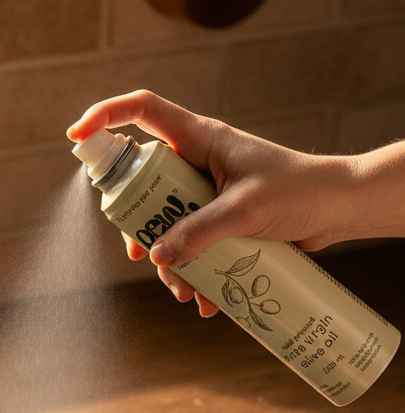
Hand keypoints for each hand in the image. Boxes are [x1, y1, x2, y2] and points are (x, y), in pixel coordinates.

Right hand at [68, 91, 357, 312]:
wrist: (338, 210)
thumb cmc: (301, 191)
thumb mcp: (246, 211)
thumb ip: (200, 231)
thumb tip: (159, 256)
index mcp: (198, 138)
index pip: (140, 111)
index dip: (104, 116)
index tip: (75, 136)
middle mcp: (195, 161)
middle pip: (141, 184)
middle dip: (137, 226)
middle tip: (141, 255)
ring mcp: (204, 192)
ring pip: (164, 223)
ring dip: (169, 262)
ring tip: (187, 292)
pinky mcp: (218, 220)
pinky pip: (190, 244)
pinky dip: (192, 273)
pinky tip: (206, 301)